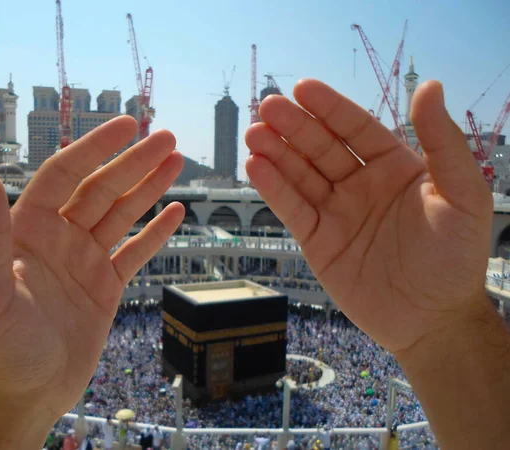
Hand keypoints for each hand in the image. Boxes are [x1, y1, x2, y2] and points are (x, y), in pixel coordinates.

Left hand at [0, 116, 183, 420]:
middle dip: (135, 163)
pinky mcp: (104, 287)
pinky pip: (135, 252)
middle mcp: (58, 239)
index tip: (127, 126)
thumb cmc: (0, 347)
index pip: (66, 174)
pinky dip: (155, 233)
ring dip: (149, 189)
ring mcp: (83, 262)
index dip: (96, 149)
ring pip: (122, 215)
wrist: (26, 396)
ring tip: (176, 163)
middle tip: (168, 140)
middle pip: (102, 190)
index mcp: (28, 229)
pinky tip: (175, 213)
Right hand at [246, 80, 491, 353]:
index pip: (356, 129)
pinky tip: (256, 167)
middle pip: (321, 148)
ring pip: (300, 175)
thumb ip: (444, 142)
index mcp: (395, 167)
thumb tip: (429, 85)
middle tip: (267, 107)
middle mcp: (361, 185)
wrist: (433, 321)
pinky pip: (293, 210)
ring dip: (276, 153)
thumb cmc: (456, 259)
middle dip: (294, 127)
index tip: (302, 89)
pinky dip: (274, 189)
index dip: (329, 108)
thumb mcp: (462, 196)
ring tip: (254, 134)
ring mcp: (337, 213)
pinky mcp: (319, 241)